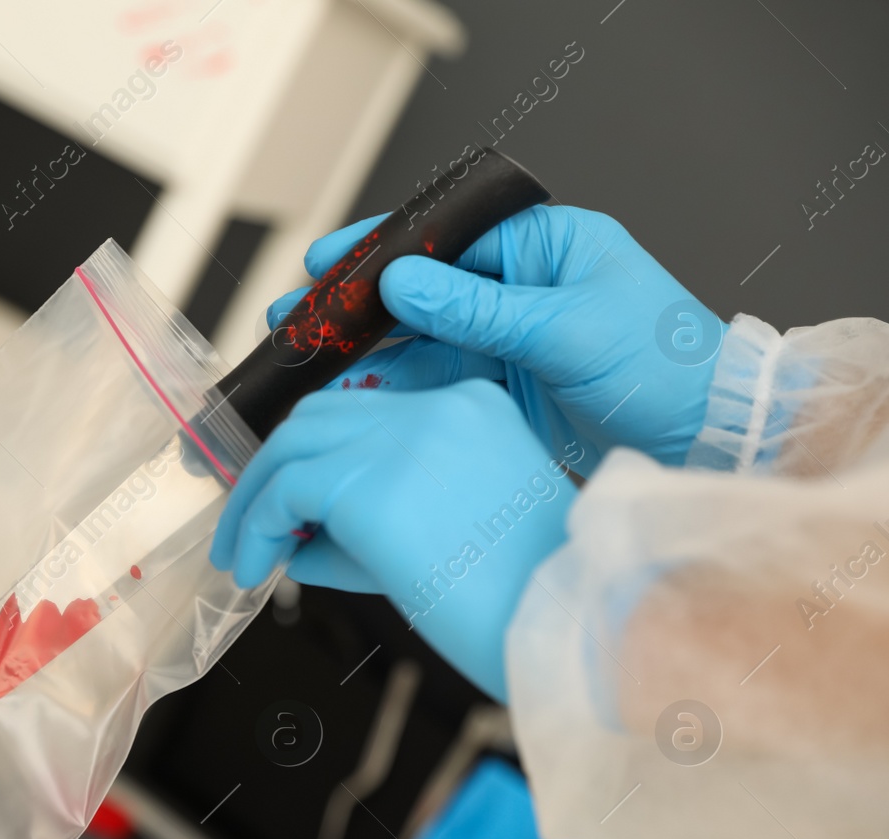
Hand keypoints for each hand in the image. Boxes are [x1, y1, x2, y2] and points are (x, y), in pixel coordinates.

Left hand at [208, 380, 572, 699]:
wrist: (573, 627)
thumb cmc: (528, 601)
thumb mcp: (450, 537)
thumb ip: (374, 525)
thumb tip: (295, 542)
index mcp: (470, 408)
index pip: (364, 413)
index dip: (315, 455)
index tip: (285, 500)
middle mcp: (434, 410)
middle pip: (318, 417)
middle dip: (272, 471)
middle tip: (249, 526)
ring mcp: (400, 440)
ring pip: (292, 447)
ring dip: (255, 503)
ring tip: (243, 555)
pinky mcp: (368, 484)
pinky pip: (284, 493)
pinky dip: (258, 528)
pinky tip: (258, 568)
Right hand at [267, 205, 722, 474]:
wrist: (707, 439)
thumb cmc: (665, 367)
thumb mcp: (568, 331)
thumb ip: (478, 310)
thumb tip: (403, 280)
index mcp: (543, 248)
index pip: (443, 237)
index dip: (377, 250)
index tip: (322, 261)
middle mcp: (517, 288)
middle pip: (418, 291)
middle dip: (354, 307)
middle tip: (293, 319)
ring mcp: (504, 340)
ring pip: (417, 342)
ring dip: (362, 354)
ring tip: (303, 363)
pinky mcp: (499, 388)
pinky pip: (432, 384)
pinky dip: (391, 393)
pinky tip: (347, 398)